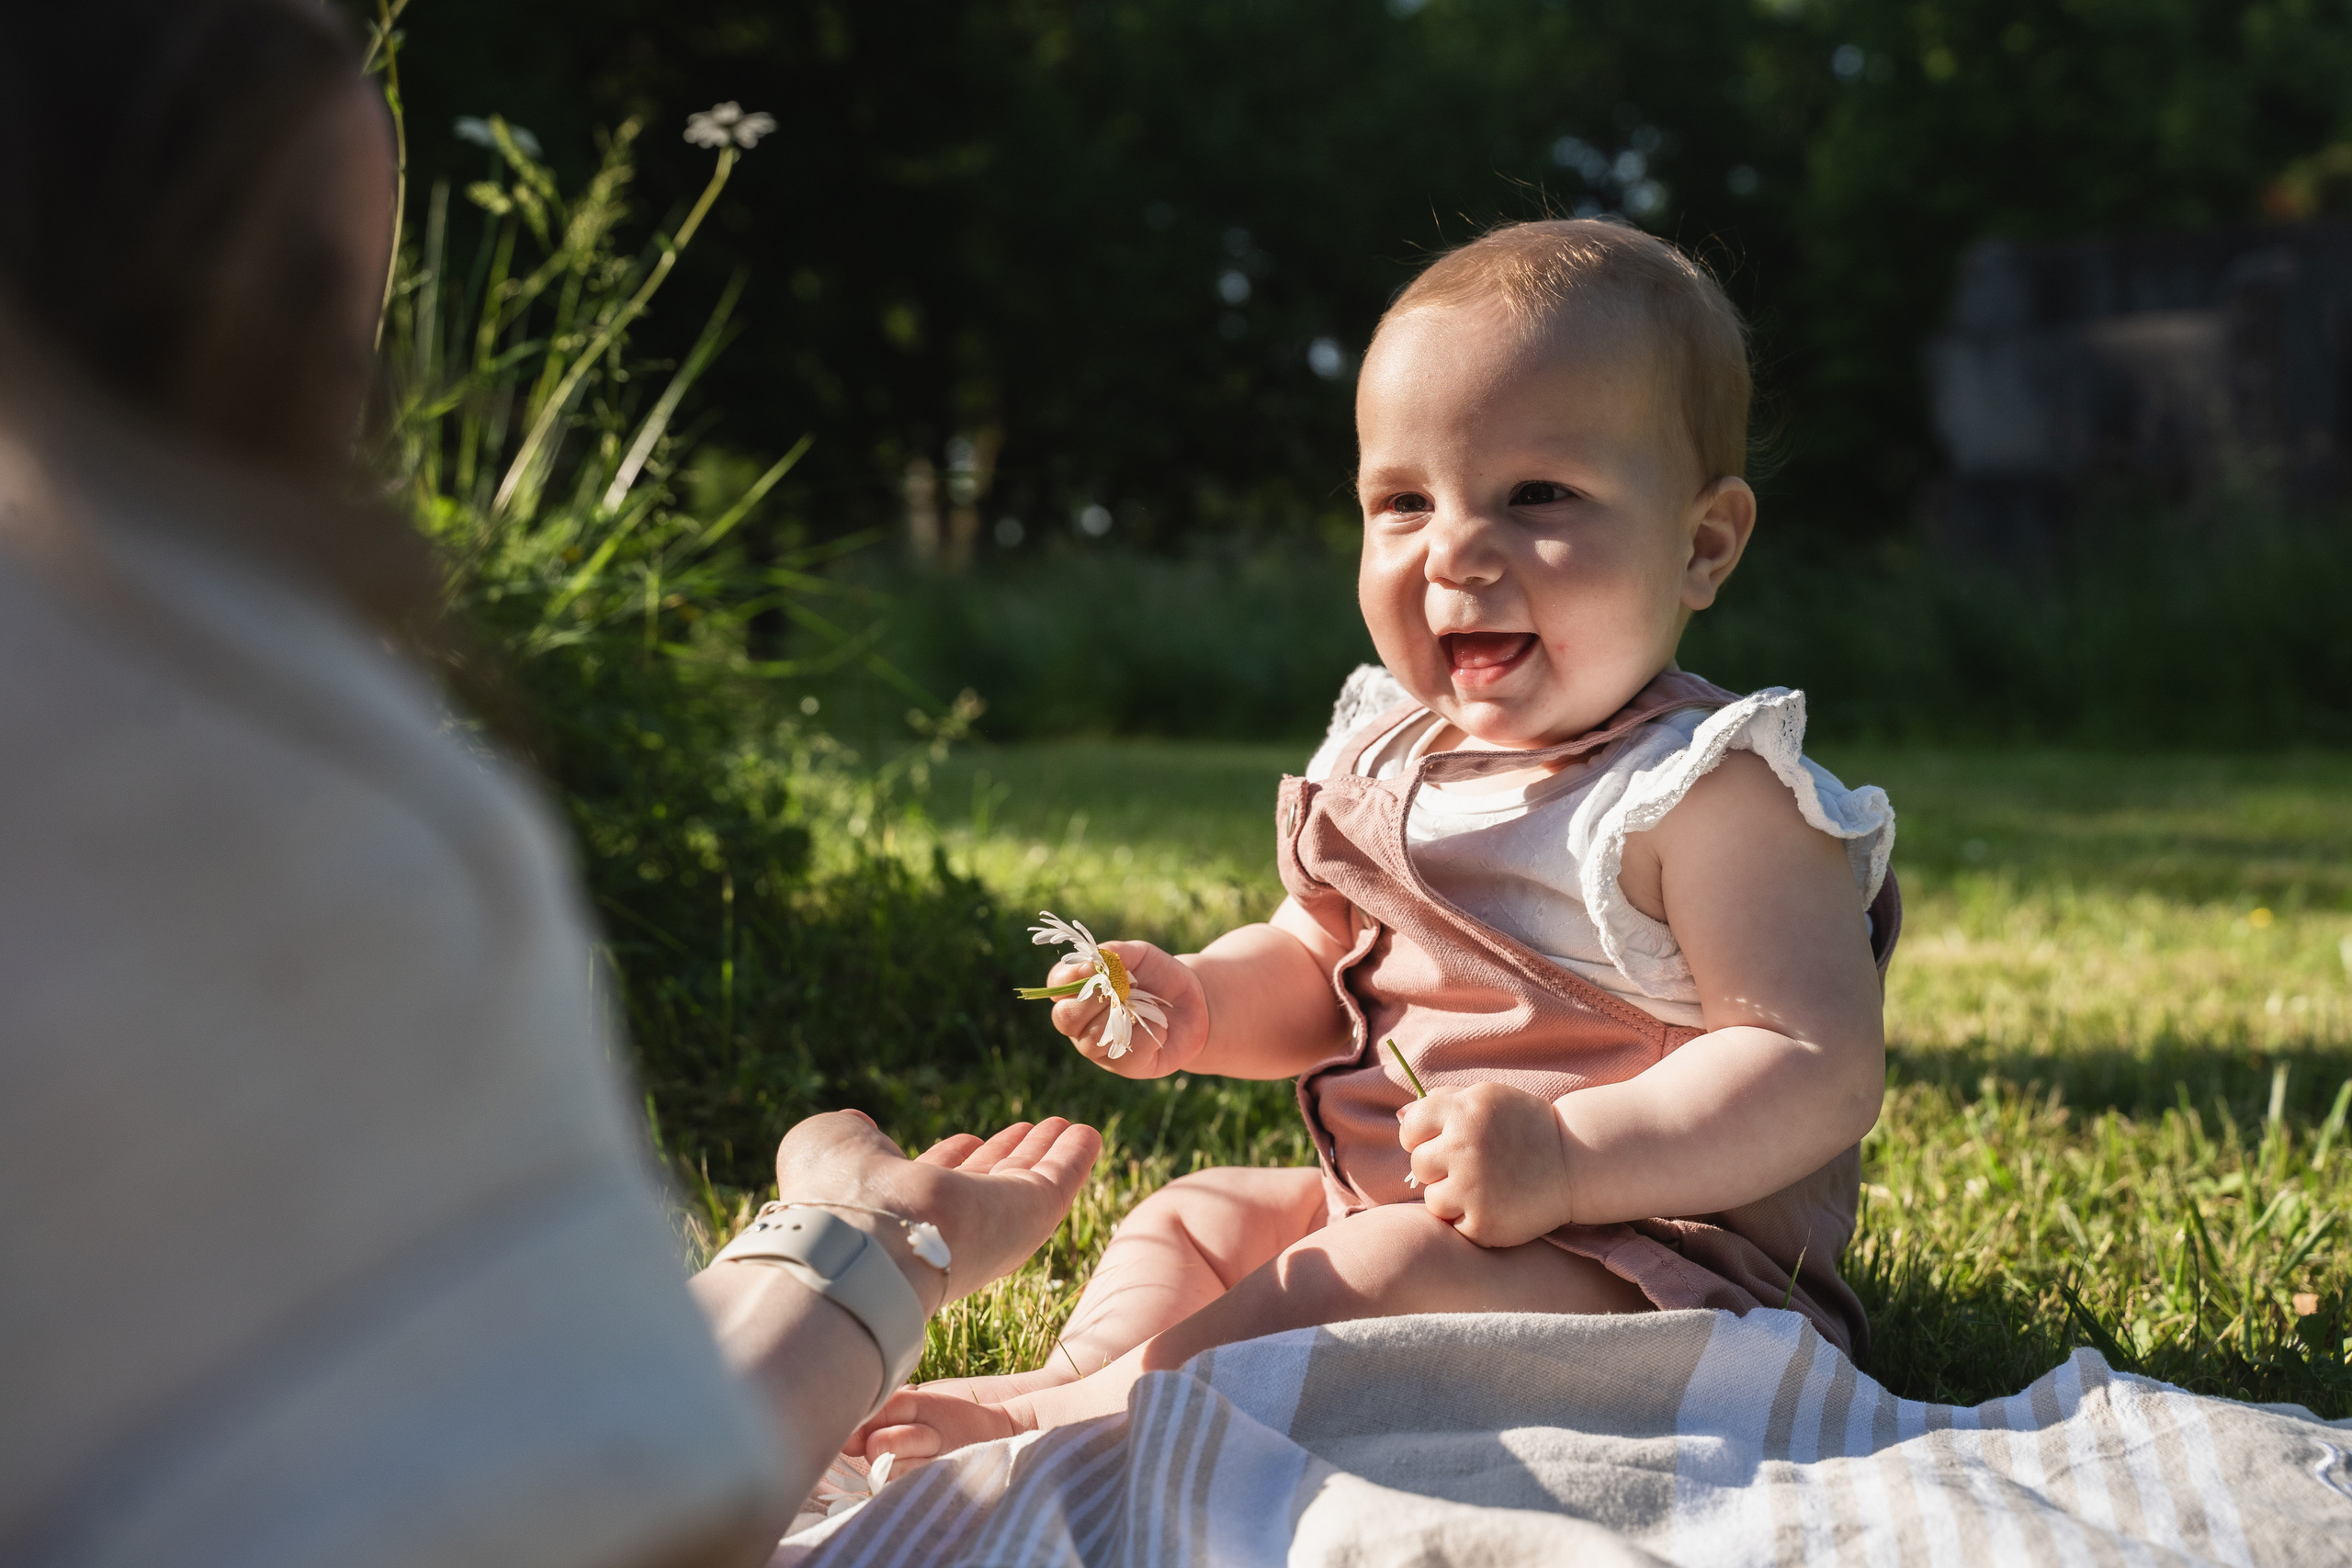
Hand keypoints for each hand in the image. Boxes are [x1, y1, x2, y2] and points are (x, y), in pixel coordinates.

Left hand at [769, 1110, 1102, 1309]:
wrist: (860, 1239)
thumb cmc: (832, 1192)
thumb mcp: (827, 1144)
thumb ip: (847, 1134)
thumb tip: (860, 1124)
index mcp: (897, 1209)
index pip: (932, 1182)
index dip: (952, 1159)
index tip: (969, 1139)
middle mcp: (945, 1224)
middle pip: (985, 1186)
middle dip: (1006, 1156)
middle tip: (1028, 1130)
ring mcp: (989, 1225)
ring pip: (1024, 1186)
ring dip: (1046, 1155)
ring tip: (1067, 1128)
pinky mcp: (1027, 1218)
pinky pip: (1056, 1184)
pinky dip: (1074, 1159)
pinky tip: (1089, 1134)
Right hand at [1044, 940, 1207, 1079]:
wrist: (1194, 1004)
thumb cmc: (1159, 977)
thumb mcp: (1140, 955)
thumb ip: (1116, 953)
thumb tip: (1094, 959)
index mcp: (1080, 993)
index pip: (1056, 987)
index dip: (1066, 978)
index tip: (1091, 967)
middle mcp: (1083, 1024)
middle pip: (1064, 1017)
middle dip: (1091, 1000)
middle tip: (1121, 989)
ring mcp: (1101, 1049)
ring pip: (1090, 1040)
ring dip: (1120, 1017)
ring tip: (1145, 1006)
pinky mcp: (1127, 1067)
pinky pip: (1124, 1055)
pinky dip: (1145, 1035)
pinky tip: (1160, 1026)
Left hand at [1397, 1083, 1574, 1247]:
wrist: (1575, 1163)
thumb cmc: (1525, 1127)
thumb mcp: (1488, 1099)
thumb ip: (1443, 1101)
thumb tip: (1400, 1116)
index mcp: (1464, 1112)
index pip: (1411, 1128)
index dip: (1421, 1137)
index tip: (1439, 1142)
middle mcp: (1464, 1147)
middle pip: (1419, 1165)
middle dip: (1439, 1167)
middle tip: (1471, 1167)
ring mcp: (1473, 1187)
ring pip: (1432, 1198)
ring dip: (1452, 1195)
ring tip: (1484, 1186)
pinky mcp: (1483, 1223)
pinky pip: (1453, 1224)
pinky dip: (1469, 1218)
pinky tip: (1495, 1204)